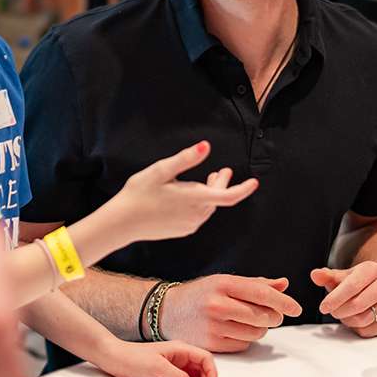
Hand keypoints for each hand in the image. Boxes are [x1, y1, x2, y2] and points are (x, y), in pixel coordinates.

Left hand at [94, 340, 219, 376]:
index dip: (212, 373)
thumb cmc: (133, 357)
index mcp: (180, 348)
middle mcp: (179, 355)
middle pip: (202, 366)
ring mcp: (173, 363)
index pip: (204, 358)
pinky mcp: (166, 371)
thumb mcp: (158, 367)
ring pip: (195, 372)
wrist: (114, 358)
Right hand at [112, 141, 257, 242]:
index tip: (254, 182)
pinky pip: (199, 215)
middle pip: (218, 198)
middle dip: (221, 183)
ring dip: (211, 193)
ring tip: (208, 180)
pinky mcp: (183, 230)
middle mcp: (196, 214)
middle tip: (222, 171)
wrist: (122, 223)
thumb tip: (206, 146)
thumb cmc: (139, 193)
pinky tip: (191, 197)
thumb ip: (186, 159)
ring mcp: (190, 225)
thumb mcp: (161, 170)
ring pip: (208, 207)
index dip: (244, 189)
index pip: (229, 196)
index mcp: (194, 198)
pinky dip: (201, 204)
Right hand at [159, 274, 302, 351]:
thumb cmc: (201, 295)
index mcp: (223, 284)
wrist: (168, 312)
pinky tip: (237, 330)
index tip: (296, 308)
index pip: (262, 294)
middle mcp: (217, 304)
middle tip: (272, 315)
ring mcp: (214, 326)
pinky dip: (247, 339)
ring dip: (261, 329)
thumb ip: (256, 284)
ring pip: (256, 333)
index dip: (284, 302)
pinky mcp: (211, 344)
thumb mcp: (224, 282)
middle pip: (263, 316)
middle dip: (274, 317)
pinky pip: (243, 345)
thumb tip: (284, 284)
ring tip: (251, 321)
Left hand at [311, 261, 376, 337]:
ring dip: (347, 320)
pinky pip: (368, 331)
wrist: (375, 285)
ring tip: (343, 313)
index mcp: (372, 269)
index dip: (335, 298)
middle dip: (340, 311)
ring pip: (363, 319)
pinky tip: (353, 319)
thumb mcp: (340, 276)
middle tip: (332, 311)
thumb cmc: (356, 282)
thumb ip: (327, 276)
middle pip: (358, 305)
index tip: (324, 307)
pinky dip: (356, 328)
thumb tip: (315, 275)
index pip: (352, 286)